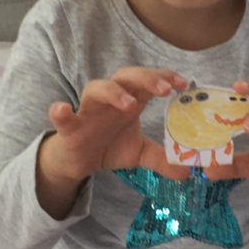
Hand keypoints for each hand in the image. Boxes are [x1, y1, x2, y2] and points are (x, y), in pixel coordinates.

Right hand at [43, 67, 190, 182]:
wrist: (78, 161)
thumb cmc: (110, 146)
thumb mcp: (140, 153)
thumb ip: (162, 158)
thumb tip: (187, 172)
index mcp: (131, 100)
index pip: (149, 80)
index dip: (165, 77)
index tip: (183, 84)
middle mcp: (111, 99)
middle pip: (127, 76)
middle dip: (146, 78)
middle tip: (165, 89)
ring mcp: (89, 110)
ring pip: (97, 88)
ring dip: (114, 92)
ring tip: (130, 104)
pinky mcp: (70, 127)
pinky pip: (63, 117)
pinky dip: (61, 112)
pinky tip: (61, 109)